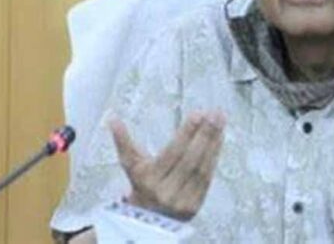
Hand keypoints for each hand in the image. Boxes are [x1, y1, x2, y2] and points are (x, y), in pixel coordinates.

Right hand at [109, 110, 225, 220]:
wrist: (147, 219)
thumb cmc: (141, 184)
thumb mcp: (131, 165)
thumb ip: (124, 142)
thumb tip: (113, 119)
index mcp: (148, 179)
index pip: (173, 152)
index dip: (187, 133)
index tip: (198, 114)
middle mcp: (165, 191)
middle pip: (190, 159)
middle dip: (204, 134)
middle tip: (214, 114)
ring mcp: (182, 200)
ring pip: (202, 168)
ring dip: (214, 142)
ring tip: (220, 121)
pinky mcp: (195, 205)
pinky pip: (208, 177)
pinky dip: (215, 156)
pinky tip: (220, 139)